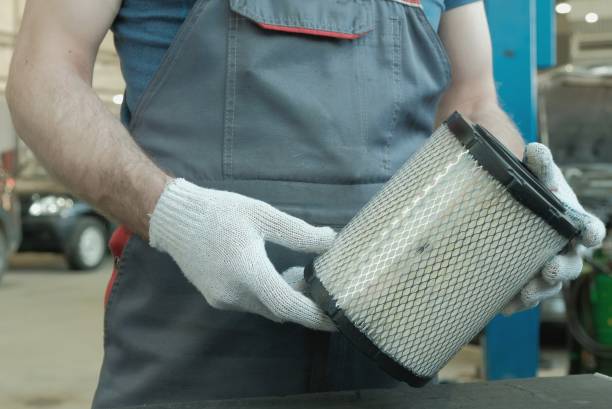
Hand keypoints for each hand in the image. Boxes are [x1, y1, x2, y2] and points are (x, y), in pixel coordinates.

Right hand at [149, 178, 336, 330]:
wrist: (174, 218)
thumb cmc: (219, 212)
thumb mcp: (262, 215)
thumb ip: (299, 233)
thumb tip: (331, 241)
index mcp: (248, 272)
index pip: (288, 306)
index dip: (315, 316)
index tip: (338, 319)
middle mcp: (234, 294)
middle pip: (280, 310)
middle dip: (303, 303)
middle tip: (321, 285)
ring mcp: (222, 299)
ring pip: (265, 309)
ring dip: (284, 299)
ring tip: (299, 274)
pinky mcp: (216, 298)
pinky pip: (251, 304)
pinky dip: (267, 296)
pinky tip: (273, 274)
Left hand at [503, 144, 605, 314]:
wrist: (522, 208)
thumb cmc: (539, 193)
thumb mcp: (540, 178)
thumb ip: (540, 167)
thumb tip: (534, 149)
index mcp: (575, 223)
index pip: (590, 229)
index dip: (590, 233)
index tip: (588, 236)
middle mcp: (568, 249)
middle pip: (572, 264)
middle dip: (563, 269)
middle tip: (551, 270)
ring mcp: (550, 268)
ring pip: (551, 285)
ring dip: (540, 290)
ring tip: (526, 294)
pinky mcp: (531, 281)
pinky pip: (527, 296)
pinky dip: (517, 302)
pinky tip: (504, 308)